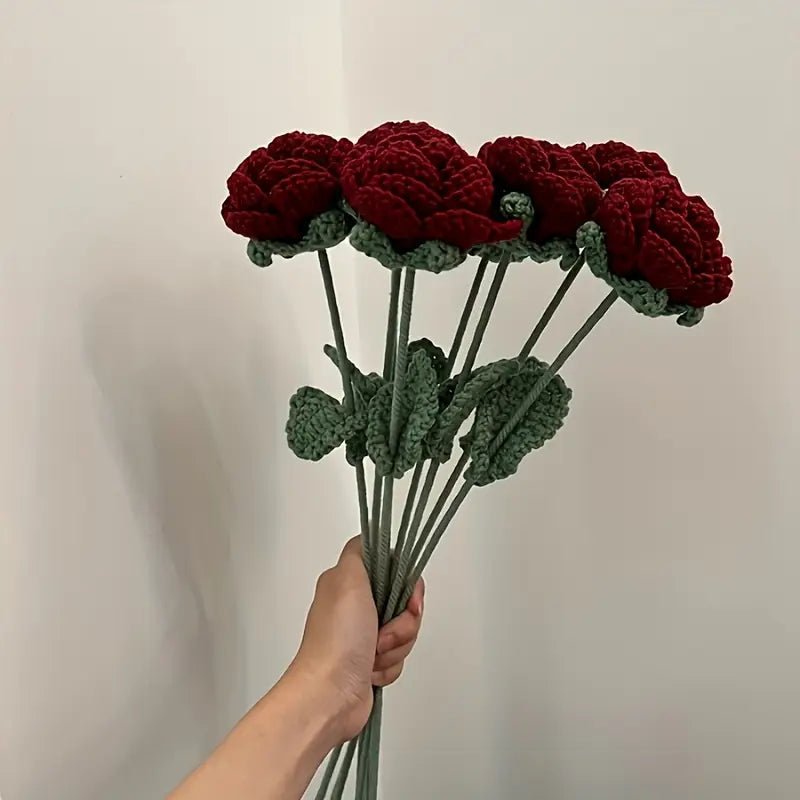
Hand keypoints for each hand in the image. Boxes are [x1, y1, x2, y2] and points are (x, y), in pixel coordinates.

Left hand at [289, 537, 424, 743]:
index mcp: (348, 583)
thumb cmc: (338, 640)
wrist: (330, 695)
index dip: (406, 584)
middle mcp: (355, 607)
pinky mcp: (370, 661)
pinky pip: (398, 656)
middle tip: (384, 633)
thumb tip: (370, 539)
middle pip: (403, 603)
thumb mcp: (347, 579)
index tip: (406, 598)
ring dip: (395, 646)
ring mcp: (363, 636)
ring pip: (404, 631)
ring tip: (374, 655)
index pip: (392, 569)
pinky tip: (372, 671)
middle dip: (402, 622)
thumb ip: (361, 551)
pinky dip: (390, 665)